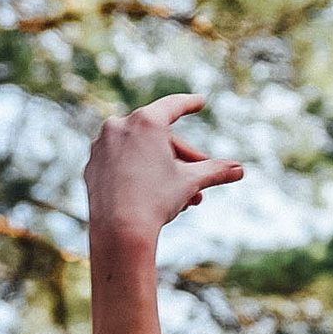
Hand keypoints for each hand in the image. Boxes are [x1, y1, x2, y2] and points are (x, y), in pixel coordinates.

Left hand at [86, 94, 244, 246]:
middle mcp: (120, 125)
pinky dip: (136, 170)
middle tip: (199, 175)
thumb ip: (215, 171)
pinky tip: (150, 190)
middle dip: (181, 156)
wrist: (120, 231)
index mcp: (146, 121)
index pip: (173, 106)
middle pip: (158, 136)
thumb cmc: (157, 201)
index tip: (199, 102)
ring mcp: (102, 145)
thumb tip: (240, 170)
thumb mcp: (191, 182)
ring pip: (139, 150)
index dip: (189, 104)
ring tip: (180, 193)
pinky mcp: (92, 164)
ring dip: (161, 166)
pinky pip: (120, 161)